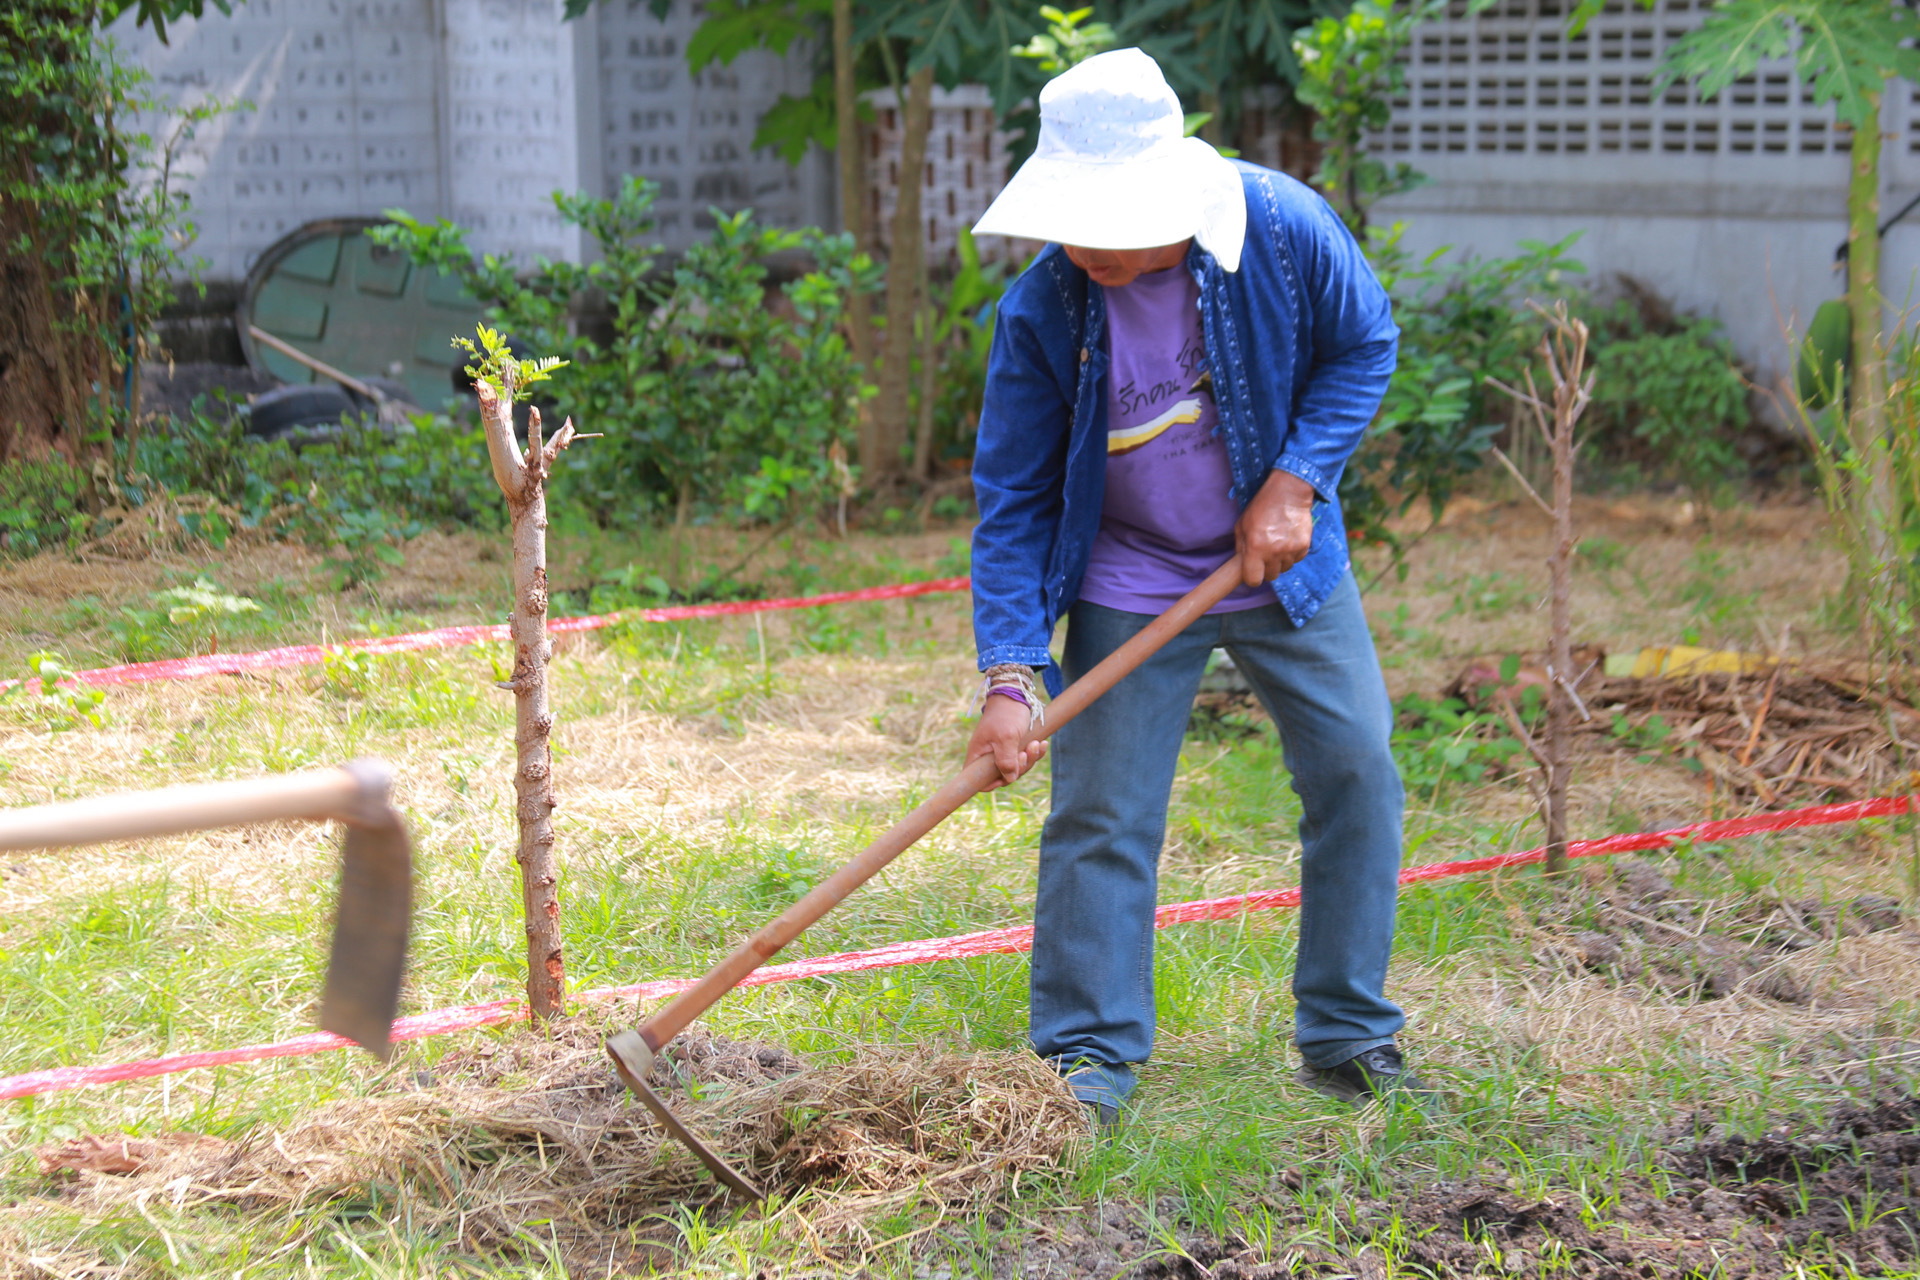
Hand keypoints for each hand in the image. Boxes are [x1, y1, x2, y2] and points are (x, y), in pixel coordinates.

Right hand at [965, 693, 1047, 789]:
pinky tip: (1042, 743)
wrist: (1015, 694)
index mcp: (978, 754)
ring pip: (1016, 767)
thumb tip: (1009, 779)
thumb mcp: (1007, 738)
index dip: (990, 784)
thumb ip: (1006, 760)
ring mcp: (1001, 751)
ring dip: (1030, 758)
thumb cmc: (1006, 714)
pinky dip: (1034, 752)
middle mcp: (988, 755)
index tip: (1005, 777)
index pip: (977, 780)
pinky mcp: (1014, 746)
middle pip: (1002, 776)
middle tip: (1027, 752)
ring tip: (1037, 744)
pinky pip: (1024, 757)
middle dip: (1019, 767)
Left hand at [1234, 470, 1316, 587]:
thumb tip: (1241, 564)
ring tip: (1277, 544)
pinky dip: (1292, 554)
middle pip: (1271, 576)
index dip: (1252, 578)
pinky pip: (1296, 559)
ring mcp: (1291, 549)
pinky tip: (1287, 540)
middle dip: (1266, 569)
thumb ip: (1240, 547)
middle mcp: (1274, 552)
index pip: (1253, 580)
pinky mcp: (1304, 545)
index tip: (1252, 572)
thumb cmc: (1261, 507)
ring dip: (1279, 561)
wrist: (1288, 493)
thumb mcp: (1242, 525)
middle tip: (1264, 556)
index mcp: (1255, 548)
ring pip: (1284, 569)